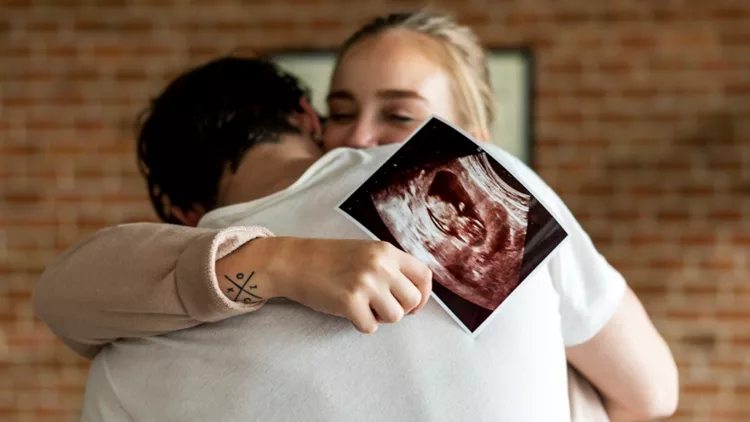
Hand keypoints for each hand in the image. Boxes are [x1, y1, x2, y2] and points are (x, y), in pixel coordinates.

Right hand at [216, 237, 431, 333]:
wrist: (295, 262)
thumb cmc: (329, 259)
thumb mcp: (366, 252)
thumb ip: (390, 267)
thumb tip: (414, 295)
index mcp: (387, 251)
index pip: (424, 276)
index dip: (423, 294)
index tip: (412, 304)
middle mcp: (380, 265)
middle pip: (412, 300)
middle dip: (400, 309)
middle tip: (380, 306)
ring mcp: (366, 283)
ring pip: (395, 316)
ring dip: (380, 317)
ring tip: (363, 306)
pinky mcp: (350, 302)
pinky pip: (370, 326)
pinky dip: (360, 324)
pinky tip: (348, 311)